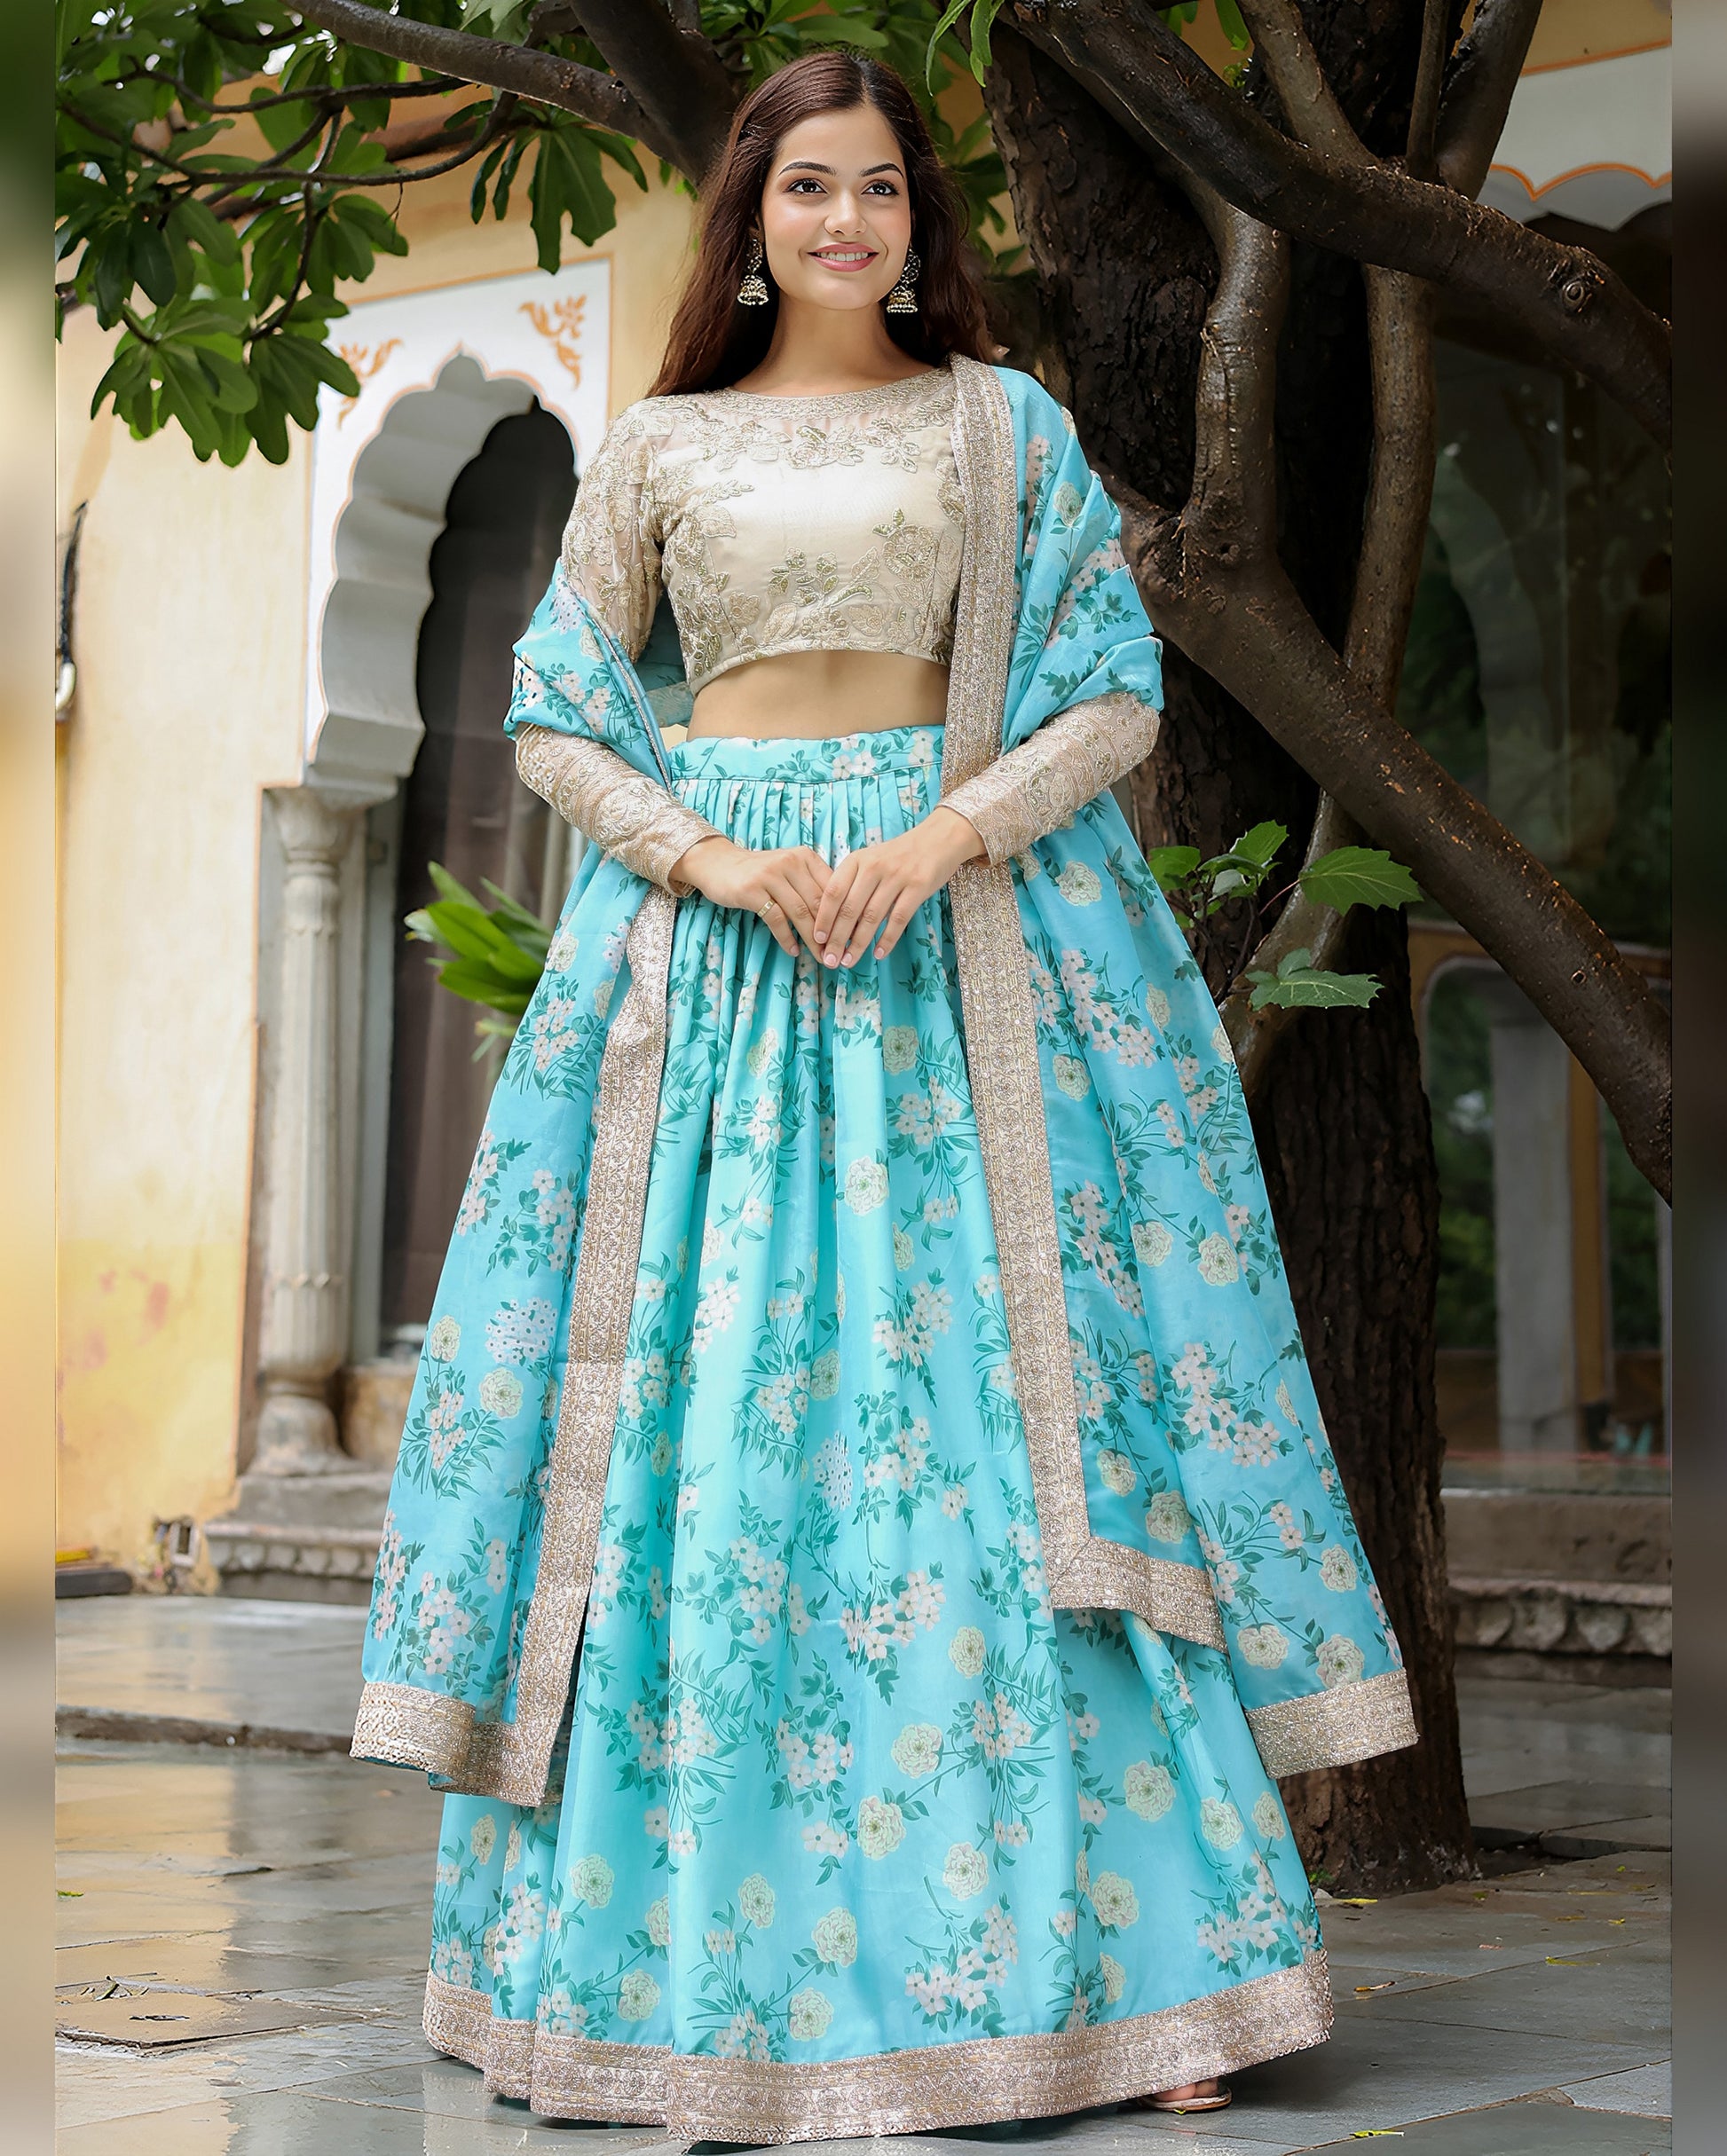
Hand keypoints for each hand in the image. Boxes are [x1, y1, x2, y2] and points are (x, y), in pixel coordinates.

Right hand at [671, 835, 830, 958]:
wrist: (719, 864)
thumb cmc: (760, 872)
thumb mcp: (790, 871)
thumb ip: (812, 887)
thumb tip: (842, 919)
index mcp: (806, 857)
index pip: (833, 888)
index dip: (845, 915)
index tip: (853, 937)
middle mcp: (790, 862)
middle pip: (819, 903)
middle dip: (832, 932)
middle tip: (839, 954)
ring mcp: (770, 875)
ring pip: (800, 912)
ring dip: (812, 940)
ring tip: (820, 957)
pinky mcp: (752, 890)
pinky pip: (776, 919)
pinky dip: (786, 938)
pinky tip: (793, 951)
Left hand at [813, 808, 983, 967]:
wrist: (938, 839)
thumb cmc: (898, 856)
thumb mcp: (870, 861)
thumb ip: (853, 885)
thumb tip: (835, 924)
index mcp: (857, 860)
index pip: (833, 892)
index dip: (823, 917)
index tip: (816, 939)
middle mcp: (874, 867)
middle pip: (850, 908)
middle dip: (837, 938)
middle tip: (830, 960)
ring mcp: (897, 876)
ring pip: (872, 917)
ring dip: (858, 943)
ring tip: (849, 961)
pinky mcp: (918, 887)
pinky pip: (899, 919)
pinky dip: (887, 939)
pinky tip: (879, 954)